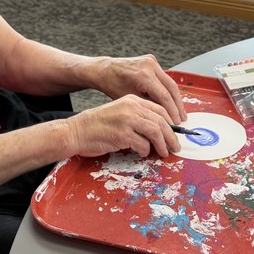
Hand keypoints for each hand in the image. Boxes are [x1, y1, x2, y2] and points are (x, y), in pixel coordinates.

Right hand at [65, 95, 180, 158]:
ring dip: (162, 145)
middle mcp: (131, 107)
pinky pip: (143, 144)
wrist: (77, 131)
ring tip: (164, 153)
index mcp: (132, 100)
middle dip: (172, 136)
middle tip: (175, 147)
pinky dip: (145, 151)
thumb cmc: (98, 125)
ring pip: (156, 131)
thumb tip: (160, 132)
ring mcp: (127, 120)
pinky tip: (141, 153)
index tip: (175, 134)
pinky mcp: (122, 134)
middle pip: (161, 121)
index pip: (160, 110)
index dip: (171, 123)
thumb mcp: (120, 113)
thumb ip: (138, 118)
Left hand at [91, 54, 185, 122]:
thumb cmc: (112, 85)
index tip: (176, 123)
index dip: (172, 112)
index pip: (164, 96)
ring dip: (175, 98)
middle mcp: (150, 66)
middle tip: (182, 119)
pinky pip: (164, 78)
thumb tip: (163, 120)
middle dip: (178, 106)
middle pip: (171, 88)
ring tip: (179, 113)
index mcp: (143, 75)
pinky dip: (168, 90)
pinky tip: (172, 101)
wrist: (104, 70)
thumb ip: (149, 108)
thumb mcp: (131, 100)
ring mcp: (152, 61)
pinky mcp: (152, 60)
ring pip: (170, 83)